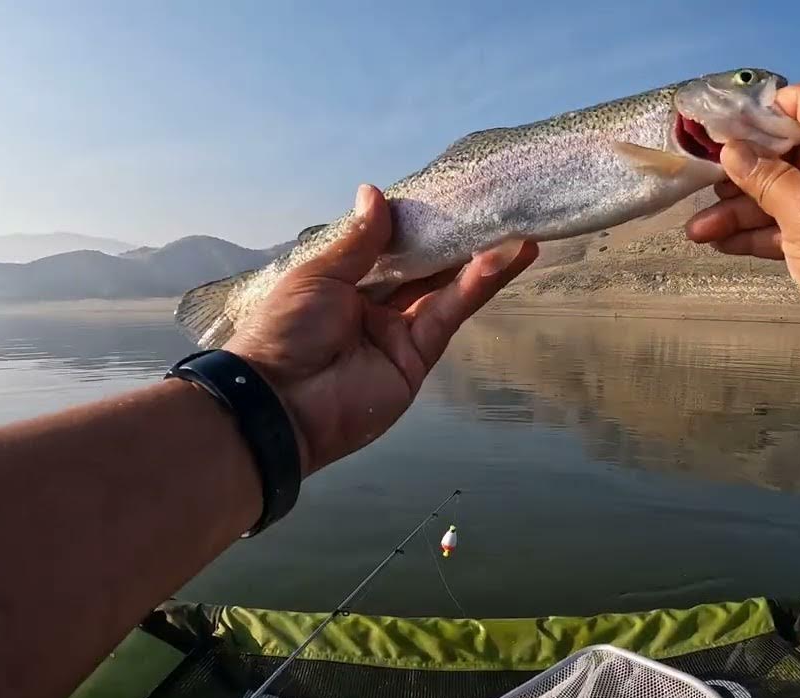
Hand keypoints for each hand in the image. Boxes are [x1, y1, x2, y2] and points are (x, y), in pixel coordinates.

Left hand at [224, 184, 536, 473]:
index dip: (419, 224)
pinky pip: (449, 315)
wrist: (281, 403)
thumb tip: (375, 192)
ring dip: (481, 261)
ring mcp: (400, 333)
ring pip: (446, 289)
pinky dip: (476, 287)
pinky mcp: (419, 358)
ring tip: (518, 230)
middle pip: (425, 268)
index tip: (450, 195)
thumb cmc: (288, 330)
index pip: (391, 248)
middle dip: (458, 240)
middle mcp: (376, 306)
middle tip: (497, 207)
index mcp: (345, 283)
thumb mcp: (320, 275)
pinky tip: (503, 260)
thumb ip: (359, 241)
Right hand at [685, 82, 799, 393]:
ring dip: (742, 210)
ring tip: (697, 230)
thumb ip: (762, 175)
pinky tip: (721, 242)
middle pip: (787, 153)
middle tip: (700, 184)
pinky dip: (762, 231)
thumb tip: (730, 150)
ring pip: (785, 192)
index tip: (718, 127)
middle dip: (741, 173)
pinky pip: (793, 222)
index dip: (759, 112)